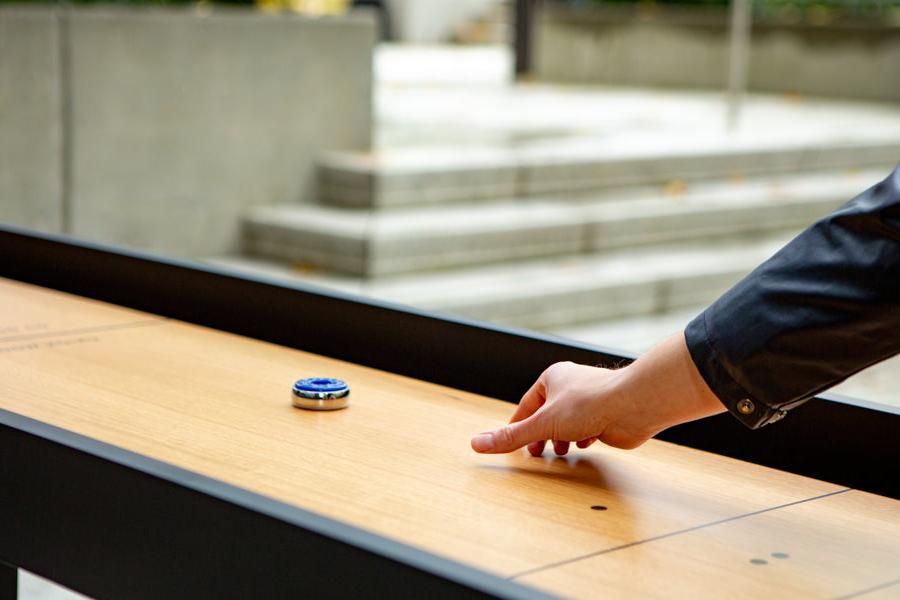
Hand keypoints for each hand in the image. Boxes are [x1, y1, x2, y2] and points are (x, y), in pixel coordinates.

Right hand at [470, 332, 725, 454]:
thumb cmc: (590, 404)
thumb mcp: (542, 424)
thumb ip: (512, 436)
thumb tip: (477, 444)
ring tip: (558, 453)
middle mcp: (571, 386)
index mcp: (552, 378)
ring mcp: (590, 400)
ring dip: (561, 438)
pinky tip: (582, 447)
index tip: (512, 443)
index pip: (527, 405)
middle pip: (548, 414)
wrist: (634, 405)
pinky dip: (582, 439)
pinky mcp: (607, 415)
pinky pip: (589, 428)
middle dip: (541, 435)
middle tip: (535, 454)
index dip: (518, 425)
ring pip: (569, 422)